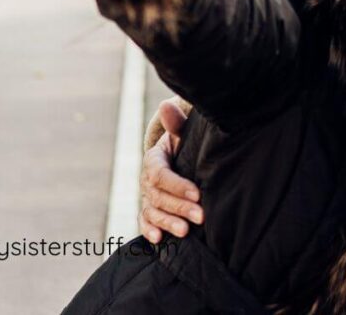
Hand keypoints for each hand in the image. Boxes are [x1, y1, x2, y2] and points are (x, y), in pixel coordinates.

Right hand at [138, 100, 202, 242]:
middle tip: (201, 217)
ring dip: (167, 222)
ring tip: (185, 232)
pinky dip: (149, 231)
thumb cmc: (187, 144)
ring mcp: (147, 196)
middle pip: (158, 196)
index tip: (197, 193)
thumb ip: (177, 124)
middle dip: (180, 207)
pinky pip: (145, 221)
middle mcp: (147, 180)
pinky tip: (159, 240)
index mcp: (154, 159)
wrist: (182, 157)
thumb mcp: (184, 134)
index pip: (161, 174)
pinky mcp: (150, 210)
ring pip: (152, 211)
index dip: (178, 185)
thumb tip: (166, 105)